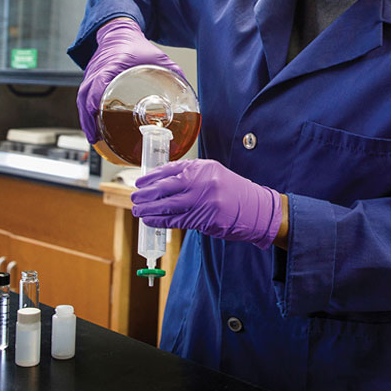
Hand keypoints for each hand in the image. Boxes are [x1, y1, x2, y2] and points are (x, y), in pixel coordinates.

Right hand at [77, 17, 184, 142]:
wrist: (119, 32)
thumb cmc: (135, 43)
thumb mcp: (157, 56)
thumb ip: (173, 71)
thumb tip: (187, 91)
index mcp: (112, 64)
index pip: (98, 81)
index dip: (95, 98)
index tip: (96, 112)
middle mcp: (98, 70)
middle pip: (85, 95)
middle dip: (88, 118)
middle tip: (96, 137)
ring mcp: (91, 74)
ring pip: (82, 98)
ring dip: (85, 118)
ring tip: (94, 137)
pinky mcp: (90, 79)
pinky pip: (83, 97)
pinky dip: (86, 112)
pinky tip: (93, 125)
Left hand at [132, 159, 282, 249]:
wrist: (255, 208)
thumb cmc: (232, 191)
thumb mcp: (213, 174)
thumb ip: (190, 175)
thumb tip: (162, 181)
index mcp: (203, 168)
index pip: (171, 169)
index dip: (152, 177)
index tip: (140, 181)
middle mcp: (202, 182)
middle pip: (166, 187)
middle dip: (147, 194)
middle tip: (135, 197)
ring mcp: (203, 201)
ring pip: (168, 206)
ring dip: (149, 210)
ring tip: (137, 210)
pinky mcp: (204, 219)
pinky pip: (176, 220)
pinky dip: (160, 221)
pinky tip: (150, 220)